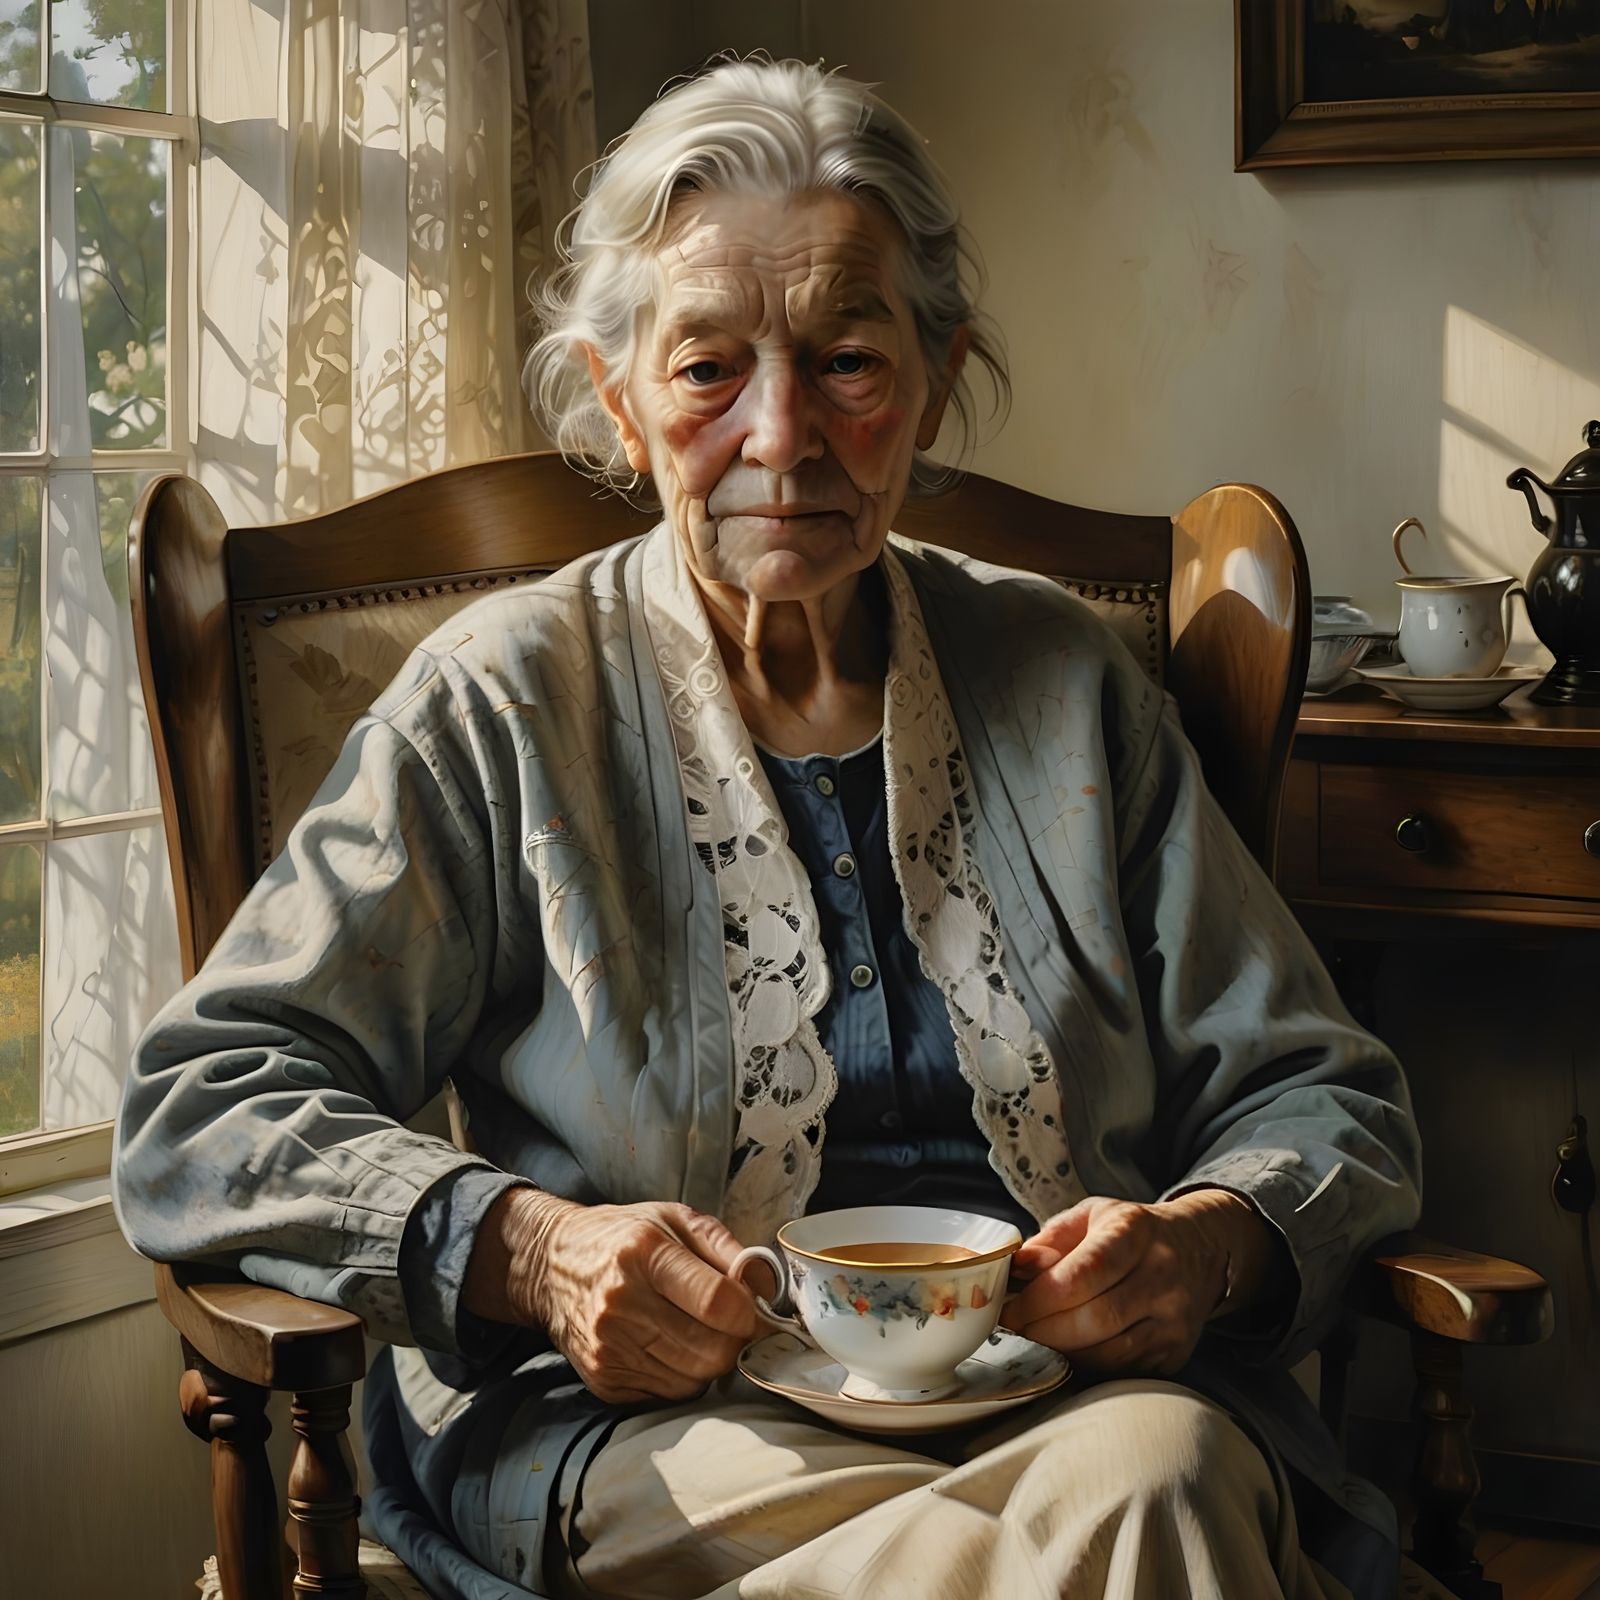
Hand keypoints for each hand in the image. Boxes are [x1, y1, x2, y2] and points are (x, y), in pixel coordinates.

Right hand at [463, 1190, 758, 1403]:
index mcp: (644, 1253)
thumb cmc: (623, 1237)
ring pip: (695, 1378)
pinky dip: (684, 1375)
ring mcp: (609, 1347)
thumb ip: (727, 1248)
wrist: (551, 1266)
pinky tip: (672, 1346)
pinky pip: (670, 1394)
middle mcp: (621, 1303)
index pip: (716, 1301)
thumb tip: (768, 1287)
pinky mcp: (604, 1379)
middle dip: (736, 1341)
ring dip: (712, 1360)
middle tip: (733, 1325)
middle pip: (711, 1350)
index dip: (748, 1312)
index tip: (753, 1310)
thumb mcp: (675, 1218)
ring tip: (700, 1332)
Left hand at [998, 1190, 1277, 1375]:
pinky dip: (1088, 1367)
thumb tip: (1015, 1269)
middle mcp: (1161, 1275)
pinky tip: (1067, 1354)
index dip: (1038, 1300)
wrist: (1201, 1249)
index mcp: (1134, 1231)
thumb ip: (1050, 1240)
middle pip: (1094, 1319)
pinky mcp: (1176, 1352)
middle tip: (1014, 1332)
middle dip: (1044, 1331)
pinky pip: (1123, 1369)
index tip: (1009, 1311)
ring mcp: (1173, 1319)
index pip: (1081, 1275)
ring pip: (1110, 1352)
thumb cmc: (1132, 1232)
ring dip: (1062, 1354)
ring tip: (1035, 1343)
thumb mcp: (1091, 1216)